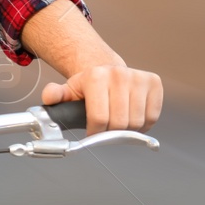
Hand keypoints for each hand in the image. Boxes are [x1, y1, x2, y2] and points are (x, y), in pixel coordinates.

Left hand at [42, 64, 162, 132]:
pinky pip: (152, 117)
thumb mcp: (68, 90)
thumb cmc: (88, 86)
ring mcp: (138, 78)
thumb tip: (50, 96)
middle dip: (110, 132)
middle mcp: (119, 74)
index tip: (92, 133)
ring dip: (128, 130)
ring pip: (137, 122)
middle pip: (119, 123)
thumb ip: (56, 95)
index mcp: (96, 76)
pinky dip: (143, 124)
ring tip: (117, 123)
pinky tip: (132, 117)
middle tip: (105, 128)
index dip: (95, 132)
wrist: (107, 71)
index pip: (99, 118)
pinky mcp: (154, 83)